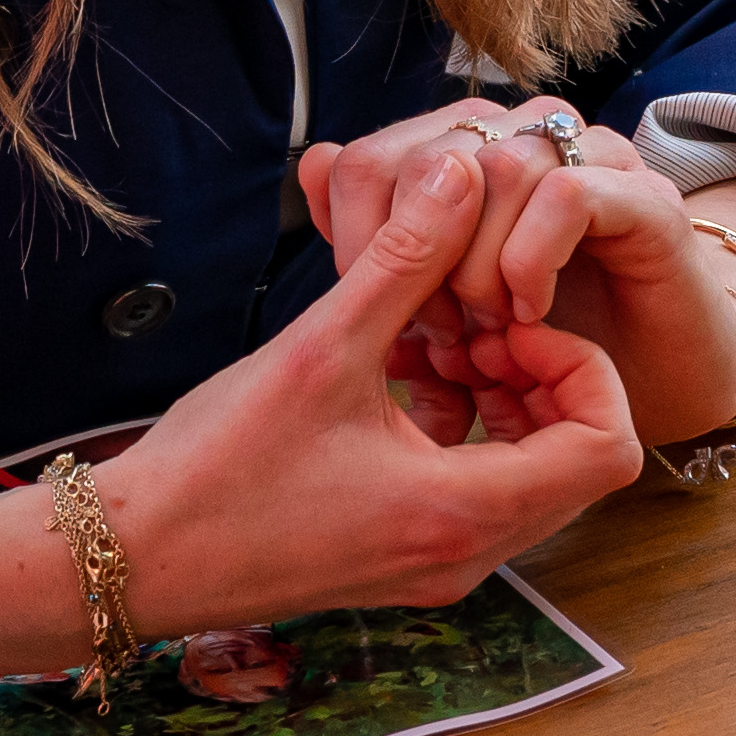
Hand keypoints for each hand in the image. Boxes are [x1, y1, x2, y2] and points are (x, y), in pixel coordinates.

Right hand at [0, 146, 637, 706]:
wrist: (125, 560)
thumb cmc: (215, 468)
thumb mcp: (321, 347)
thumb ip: (405, 257)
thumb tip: (464, 170)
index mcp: (461, 514)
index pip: (610, 444)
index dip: (578, 365)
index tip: (501, 318)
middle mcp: (465, 556)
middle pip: (578, 459)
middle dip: (540, 373)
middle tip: (471, 319)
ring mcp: (434, 565)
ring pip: (527, 472)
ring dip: (500, 397)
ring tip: (430, 338)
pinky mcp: (399, 558)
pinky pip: (476, 489)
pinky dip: (462, 428)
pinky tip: (398, 375)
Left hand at [297, 100, 735, 443]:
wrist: (657, 380)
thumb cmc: (543, 341)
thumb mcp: (436, 303)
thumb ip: (380, 242)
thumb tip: (314, 161)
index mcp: (471, 147)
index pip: (371, 158)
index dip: (356, 242)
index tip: (378, 317)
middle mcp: (530, 134)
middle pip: (430, 157)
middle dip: (416, 259)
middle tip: (432, 333)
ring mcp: (593, 157)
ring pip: (499, 168)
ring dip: (475, 267)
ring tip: (482, 332)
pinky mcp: (646, 197)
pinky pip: (566, 195)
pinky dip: (530, 263)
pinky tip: (528, 317)